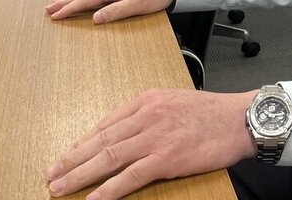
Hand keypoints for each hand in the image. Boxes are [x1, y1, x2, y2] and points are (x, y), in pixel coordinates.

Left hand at [46, 88, 257, 198]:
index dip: (82, 142)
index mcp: (147, 100)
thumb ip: (149, 115)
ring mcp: (155, 137)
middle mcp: (146, 116)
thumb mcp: (174, 102)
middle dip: (72, 159)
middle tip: (51, 174)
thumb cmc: (211, 113)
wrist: (240, 119)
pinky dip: (109, 190)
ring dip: (80, 175)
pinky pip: (131, 176)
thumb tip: (125, 133)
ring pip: (109, 157)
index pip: (106, 123)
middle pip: (100, 140)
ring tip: (59, 187)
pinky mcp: (166, 158)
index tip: (67, 155)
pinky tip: (93, 199)